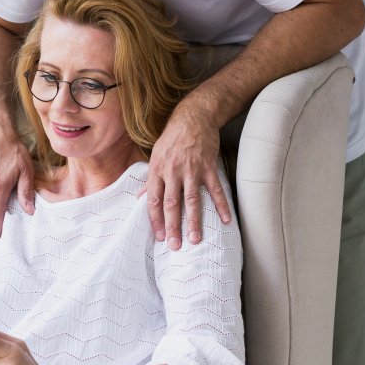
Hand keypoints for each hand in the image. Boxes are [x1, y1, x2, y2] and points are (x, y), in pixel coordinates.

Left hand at [143, 102, 231, 249]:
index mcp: (157, 171)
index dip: (155, 219)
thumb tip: (139, 197)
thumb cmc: (172, 139)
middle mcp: (172, 172)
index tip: (158, 236)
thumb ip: (150, 179)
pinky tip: (225, 220)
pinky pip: (215, 190)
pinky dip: (221, 205)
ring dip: (193, 221)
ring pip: (192, 200)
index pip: (153, 200)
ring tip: (195, 240)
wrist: (193, 119)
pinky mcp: (208, 167)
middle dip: (172, 226)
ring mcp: (191, 170)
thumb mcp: (155, 157)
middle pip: (171, 204)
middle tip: (174, 246)